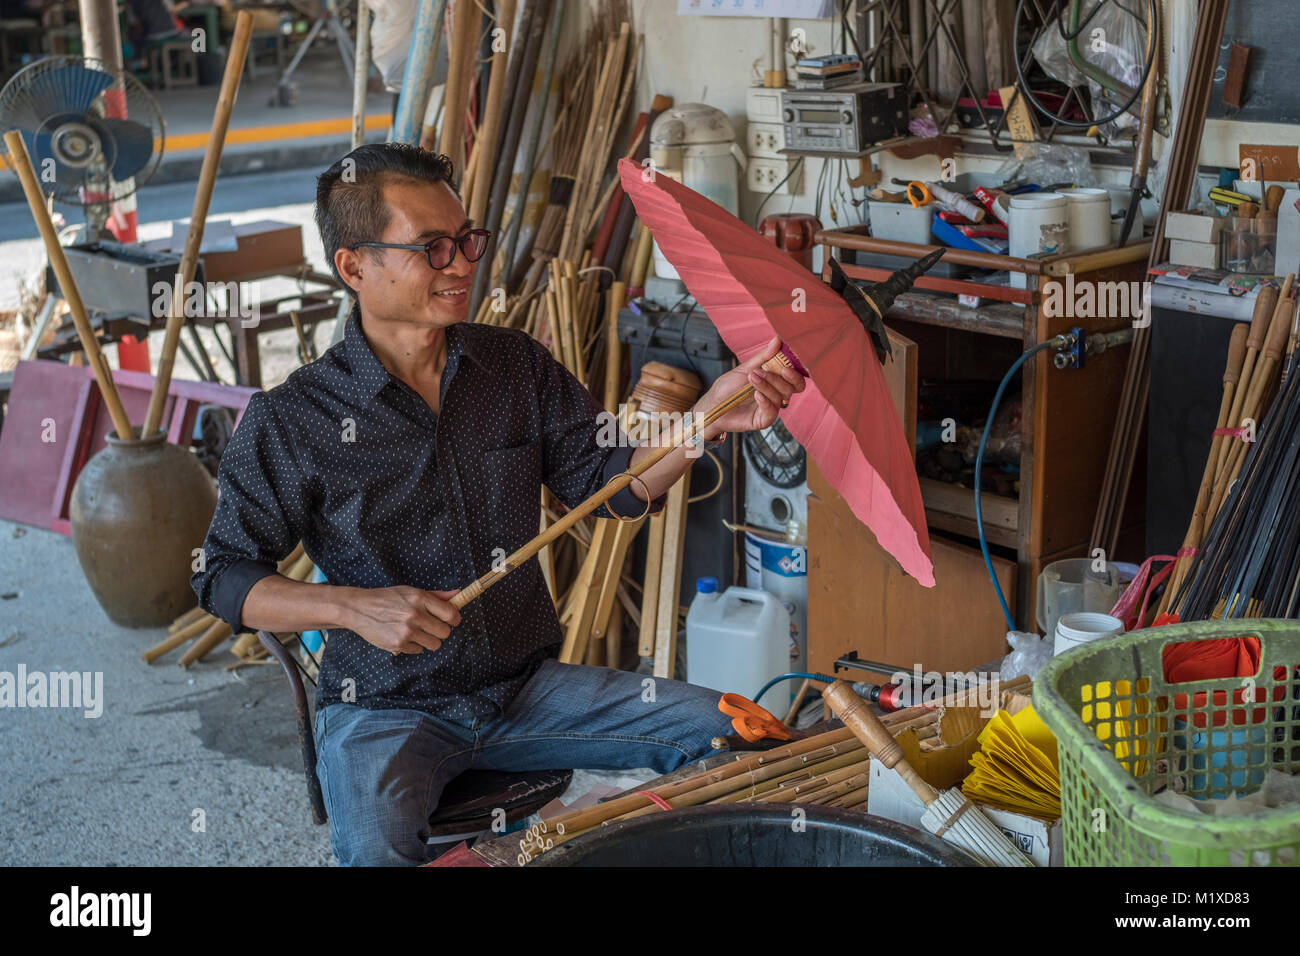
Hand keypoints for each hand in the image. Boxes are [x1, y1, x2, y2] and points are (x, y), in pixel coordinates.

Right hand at [343, 586, 461, 654]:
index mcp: (420, 598)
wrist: (359, 609)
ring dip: (429, 640)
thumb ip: (436, 595)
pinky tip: (403, 636)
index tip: (452, 621)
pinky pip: (418, 650)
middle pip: (445, 632)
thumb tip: (458, 594)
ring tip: (416, 632)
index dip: (455, 619)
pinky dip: (413, 645)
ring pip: (434, 644)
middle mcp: (415, 615)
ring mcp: (407, 631)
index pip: (450, 614)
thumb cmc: (388, 598)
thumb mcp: (411, 591)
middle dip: (441, 631)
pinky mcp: (398, 644)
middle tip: (430, 627)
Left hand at [693, 335, 804, 437]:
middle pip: (795, 387)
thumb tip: (778, 340)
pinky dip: (765, 401)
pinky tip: (756, 395)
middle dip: (787, 377)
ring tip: (752, 377)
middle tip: (775, 369)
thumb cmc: (728, 387)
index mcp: (775, 380)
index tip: (790, 359)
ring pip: (782, 396)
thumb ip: (763, 356)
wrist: (712, 404)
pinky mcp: (763, 420)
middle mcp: (776, 394)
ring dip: (768, 385)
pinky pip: (772, 411)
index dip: (796, 369)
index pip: (795, 376)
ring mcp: (771, 407)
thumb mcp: (745, 368)